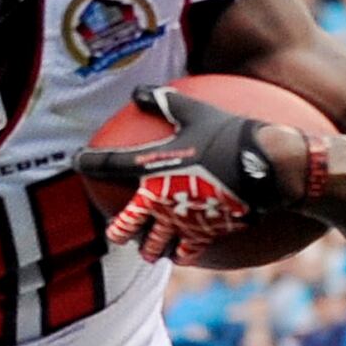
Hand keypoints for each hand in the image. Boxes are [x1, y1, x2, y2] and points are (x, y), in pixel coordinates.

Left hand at [77, 86, 302, 262]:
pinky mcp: (204, 236)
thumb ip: (165, 103)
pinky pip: (185, 253)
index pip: (106, 166)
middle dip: (118, 231)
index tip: (76, 161)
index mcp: (149, 170)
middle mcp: (158, 203)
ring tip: (150, 246)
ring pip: (152, 248)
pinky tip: (183, 253)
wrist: (269, 167)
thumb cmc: (231, 134)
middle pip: (123, 228)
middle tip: (118, 229)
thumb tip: (138, 91)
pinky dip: (180, 254)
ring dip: (148, 247)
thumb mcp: (197, 112)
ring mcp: (180, 224)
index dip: (86, 162)